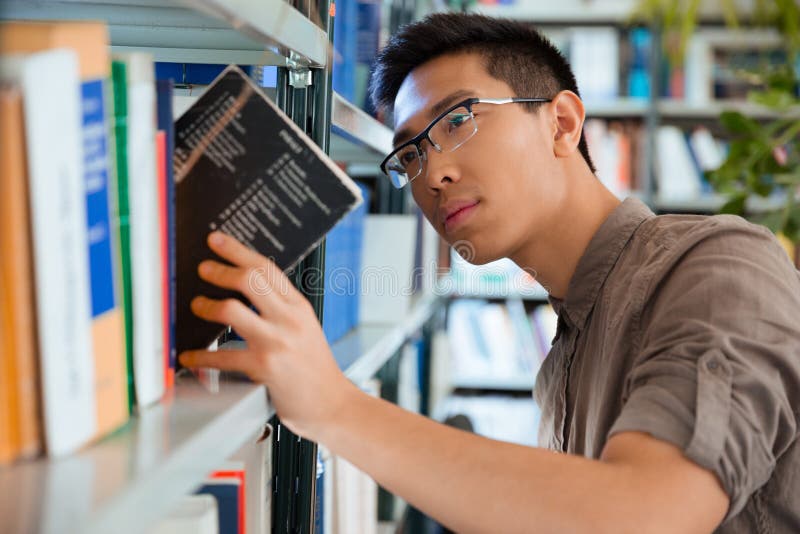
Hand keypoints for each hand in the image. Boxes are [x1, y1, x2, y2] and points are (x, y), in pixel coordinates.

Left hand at [178, 231, 358, 440]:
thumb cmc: (315, 370)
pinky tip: (190, 356)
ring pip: (232, 310)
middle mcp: (289, 320)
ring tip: (197, 307)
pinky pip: (222, 356)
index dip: (238, 251)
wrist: (332, 405)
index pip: (267, 268)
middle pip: (249, 280)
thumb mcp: (306, 329)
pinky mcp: (264, 368)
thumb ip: (281, 309)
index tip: (218, 241)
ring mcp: (277, 342)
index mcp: (299, 307)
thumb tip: (246, 291)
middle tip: (203, 269)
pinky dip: (200, 356)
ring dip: (207, 306)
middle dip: (220, 271)